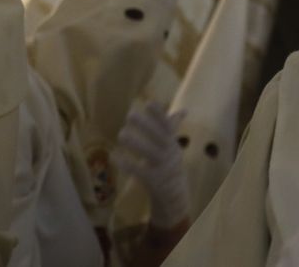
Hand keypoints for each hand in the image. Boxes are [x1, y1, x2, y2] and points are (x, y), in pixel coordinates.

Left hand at [115, 101, 189, 227]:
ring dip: (136, 144)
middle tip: (130, 114)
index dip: (159, 115)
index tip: (149, 103)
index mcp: (173, 143)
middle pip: (160, 138)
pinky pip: (140, 172)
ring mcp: (164, 168)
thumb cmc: (170, 165)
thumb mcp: (173, 146)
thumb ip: (173, 128)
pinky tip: (114, 156)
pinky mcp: (155, 182)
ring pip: (150, 154)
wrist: (175, 195)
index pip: (168, 126)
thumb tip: (184, 110)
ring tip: (121, 134)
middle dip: (146, 126)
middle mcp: (171, 154)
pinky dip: (127, 164)